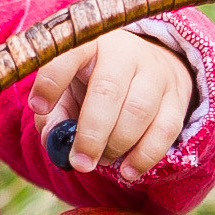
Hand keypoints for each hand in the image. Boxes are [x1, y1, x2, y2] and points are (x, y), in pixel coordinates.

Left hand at [28, 29, 194, 184]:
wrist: (146, 65)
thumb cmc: (94, 80)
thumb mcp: (68, 87)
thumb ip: (54, 113)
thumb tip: (51, 140)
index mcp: (90, 43)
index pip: (69, 53)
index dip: (52, 80)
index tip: (37, 107)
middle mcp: (124, 51)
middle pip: (107, 90)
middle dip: (91, 133)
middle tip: (79, 163)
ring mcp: (155, 71)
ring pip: (138, 111)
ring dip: (117, 145)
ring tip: (102, 161)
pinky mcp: (177, 95)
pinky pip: (165, 129)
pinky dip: (145, 156)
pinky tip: (127, 171)